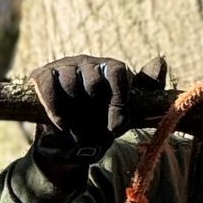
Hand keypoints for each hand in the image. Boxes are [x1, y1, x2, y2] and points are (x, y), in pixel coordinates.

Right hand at [28, 55, 166, 162]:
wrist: (67, 142)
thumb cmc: (100, 123)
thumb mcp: (127, 112)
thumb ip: (147, 89)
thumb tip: (160, 60)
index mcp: (110, 69)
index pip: (118, 73)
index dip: (118, 101)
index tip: (117, 127)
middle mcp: (88, 62)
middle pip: (94, 81)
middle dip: (95, 114)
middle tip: (94, 132)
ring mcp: (64, 66)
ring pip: (71, 84)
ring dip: (75, 114)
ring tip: (78, 132)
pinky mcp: (42, 75)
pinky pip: (48, 85)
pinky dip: (55, 108)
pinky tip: (62, 125)